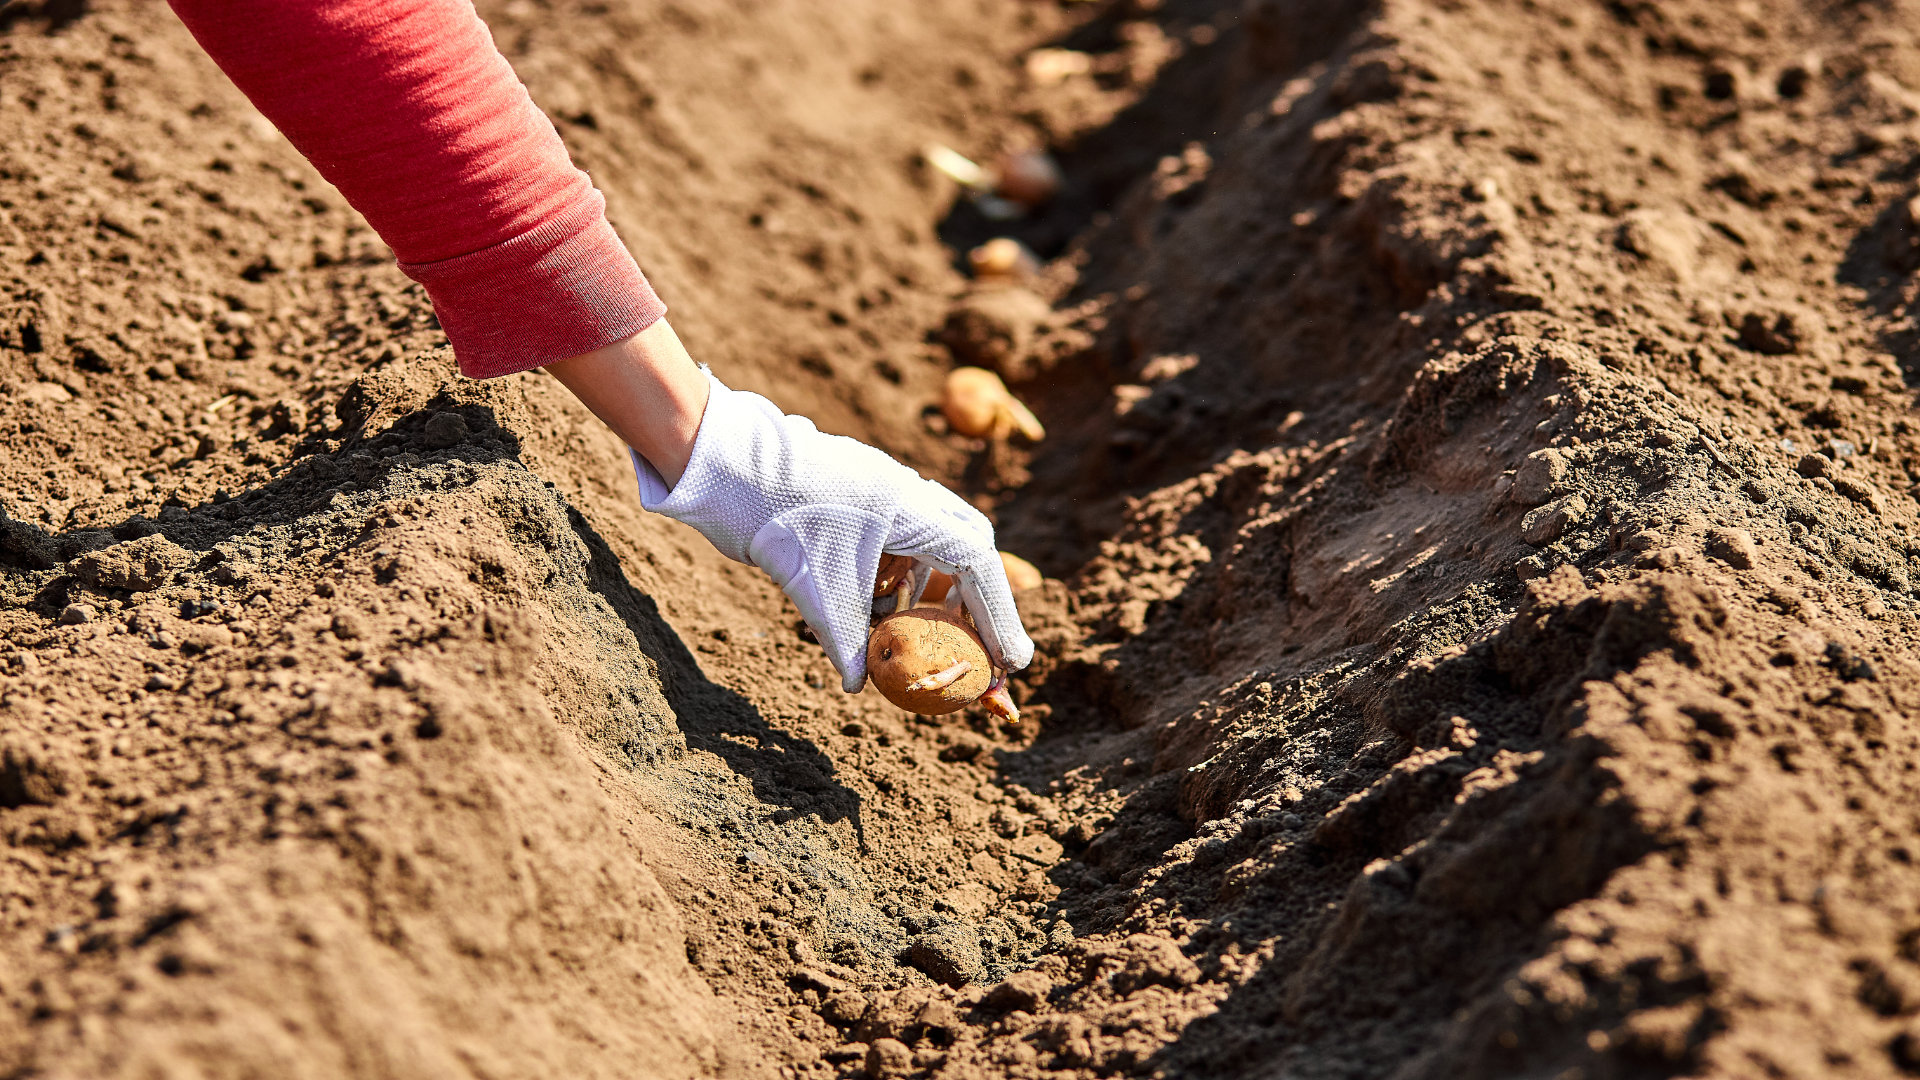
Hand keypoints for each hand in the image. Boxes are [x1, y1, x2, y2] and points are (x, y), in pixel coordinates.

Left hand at [631, 372, 1033, 692]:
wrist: (726, 461)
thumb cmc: (775, 519)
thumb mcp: (815, 592)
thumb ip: (846, 642)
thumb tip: (858, 687)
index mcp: (913, 509)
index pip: (978, 564)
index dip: (1000, 616)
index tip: (1011, 659)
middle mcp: (908, 492)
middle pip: (969, 544)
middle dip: (977, 598)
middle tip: (974, 643)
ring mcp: (884, 486)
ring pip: (933, 537)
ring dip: (933, 586)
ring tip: (916, 627)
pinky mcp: (859, 490)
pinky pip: (900, 533)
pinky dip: (899, 572)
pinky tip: (874, 603)